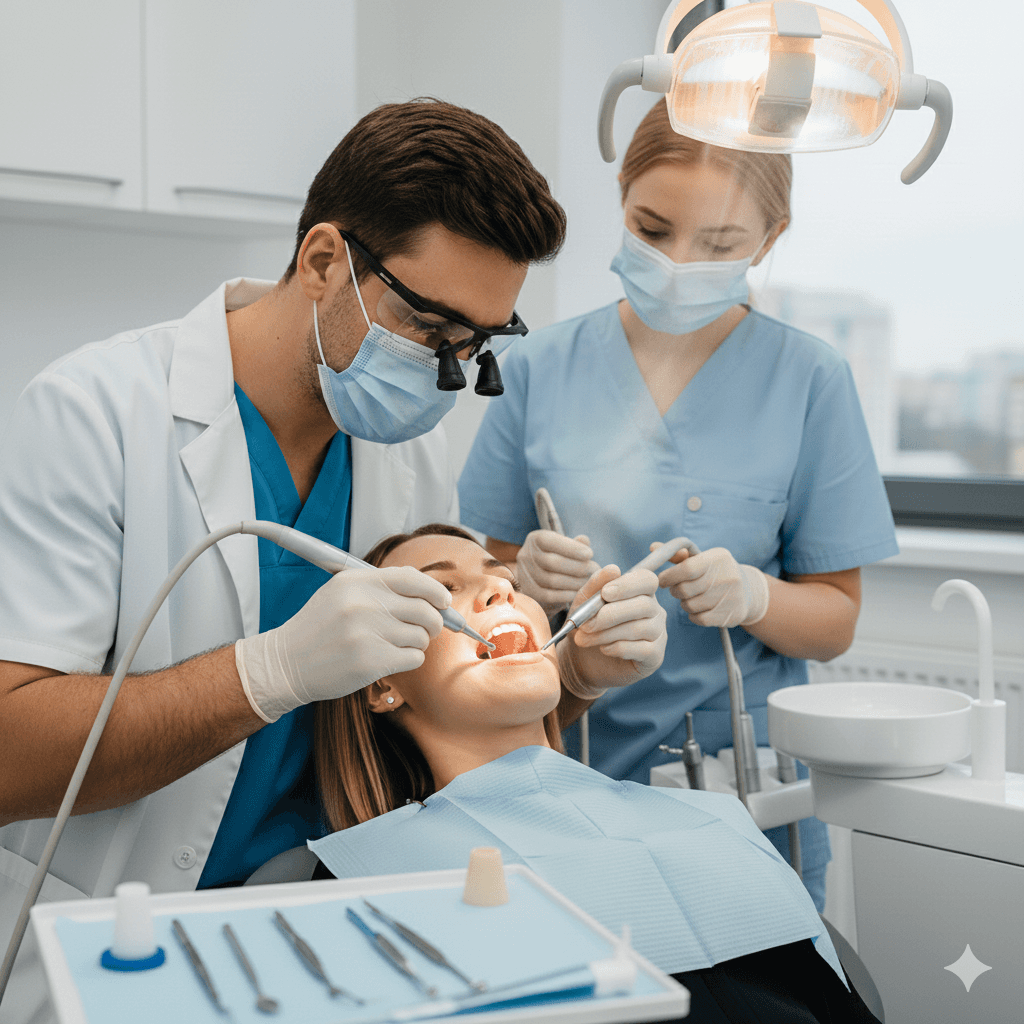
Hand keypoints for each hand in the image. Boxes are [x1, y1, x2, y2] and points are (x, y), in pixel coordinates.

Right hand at [235, 567, 449, 721]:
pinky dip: (408, 660)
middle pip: (426, 610)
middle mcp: (363, 604)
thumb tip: (431, 591)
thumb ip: (382, 586)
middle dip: (433, 622)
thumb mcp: (341, 592)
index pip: (413, 579)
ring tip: (394, 645)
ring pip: (421, 636)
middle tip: (427, 629)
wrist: (285, 663)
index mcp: (357, 582)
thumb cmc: (319, 628)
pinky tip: (390, 659)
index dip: (435, 591)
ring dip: (416, 643)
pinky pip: (414, 658)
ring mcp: (367, 633)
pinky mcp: (371, 662)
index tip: (444, 602)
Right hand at [516, 530, 599, 615]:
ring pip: (551, 580)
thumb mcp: (565, 549)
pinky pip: (549, 596)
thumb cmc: (557, 560)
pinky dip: (566, 594)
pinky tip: (578, 593)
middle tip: (594, 570)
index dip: (571, 548)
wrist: (540, 583)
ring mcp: (524, 575)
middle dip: (577, 567)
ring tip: (588, 582)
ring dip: (574, 582)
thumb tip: (584, 540)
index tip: (589, 554)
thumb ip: (574, 544)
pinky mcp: (528, 593)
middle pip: (552, 562)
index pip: (551, 541)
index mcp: (535, 539)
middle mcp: (525, 555)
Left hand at [559, 564, 666, 699]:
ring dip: (607, 634)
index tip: (605, 594)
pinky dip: (618, 648)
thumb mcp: (584, 602)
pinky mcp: (655, 656)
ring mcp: (658, 634)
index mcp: (640, 592)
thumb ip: (596, 585)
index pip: (647, 580)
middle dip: (610, 615)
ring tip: (585, 639)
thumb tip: (613, 569)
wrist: (583, 660)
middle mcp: (655, 610)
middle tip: (585, 625)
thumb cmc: (588, 625)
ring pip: (640, 628)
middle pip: (644, 605)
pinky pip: (642, 649)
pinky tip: (604, 649)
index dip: (628, 585)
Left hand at [655, 544, 768, 627]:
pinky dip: (693, 615)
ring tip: (691, 598)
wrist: (748, 591)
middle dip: (675, 591)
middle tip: (677, 590)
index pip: (686, 569)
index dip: (669, 576)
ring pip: (690, 606)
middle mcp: (728, 576)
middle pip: (685, 590)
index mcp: (718, 557)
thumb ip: (678, 555)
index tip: (662, 580)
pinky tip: (699, 609)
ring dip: (685, 603)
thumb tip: (653, 547)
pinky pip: (699, 619)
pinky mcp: (730, 615)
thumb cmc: (715, 572)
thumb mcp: (702, 559)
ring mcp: (731, 597)